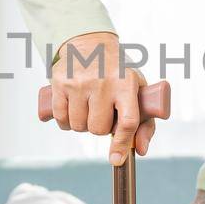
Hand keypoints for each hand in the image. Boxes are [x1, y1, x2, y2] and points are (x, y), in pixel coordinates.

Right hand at [49, 31, 157, 165]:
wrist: (90, 43)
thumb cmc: (118, 72)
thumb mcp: (137, 90)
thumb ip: (144, 122)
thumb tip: (139, 150)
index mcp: (126, 84)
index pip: (127, 122)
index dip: (122, 144)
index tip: (116, 159)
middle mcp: (103, 83)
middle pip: (98, 128)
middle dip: (100, 127)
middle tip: (103, 112)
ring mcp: (79, 83)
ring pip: (78, 126)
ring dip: (82, 125)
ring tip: (88, 109)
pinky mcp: (60, 83)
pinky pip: (60, 118)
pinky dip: (66, 121)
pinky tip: (73, 109)